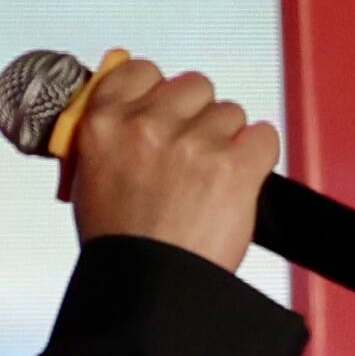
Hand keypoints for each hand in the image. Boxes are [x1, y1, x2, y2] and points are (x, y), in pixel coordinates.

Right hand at [55, 53, 277, 272]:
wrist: (147, 286)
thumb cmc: (120, 240)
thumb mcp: (90, 175)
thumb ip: (112, 132)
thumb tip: (133, 103)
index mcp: (105, 122)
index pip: (141, 69)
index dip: (159, 89)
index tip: (166, 106)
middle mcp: (148, 125)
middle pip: (194, 86)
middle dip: (198, 116)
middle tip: (192, 153)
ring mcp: (194, 143)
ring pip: (230, 113)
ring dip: (227, 141)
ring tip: (209, 180)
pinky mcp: (234, 165)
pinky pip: (264, 135)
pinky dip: (257, 156)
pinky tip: (238, 180)